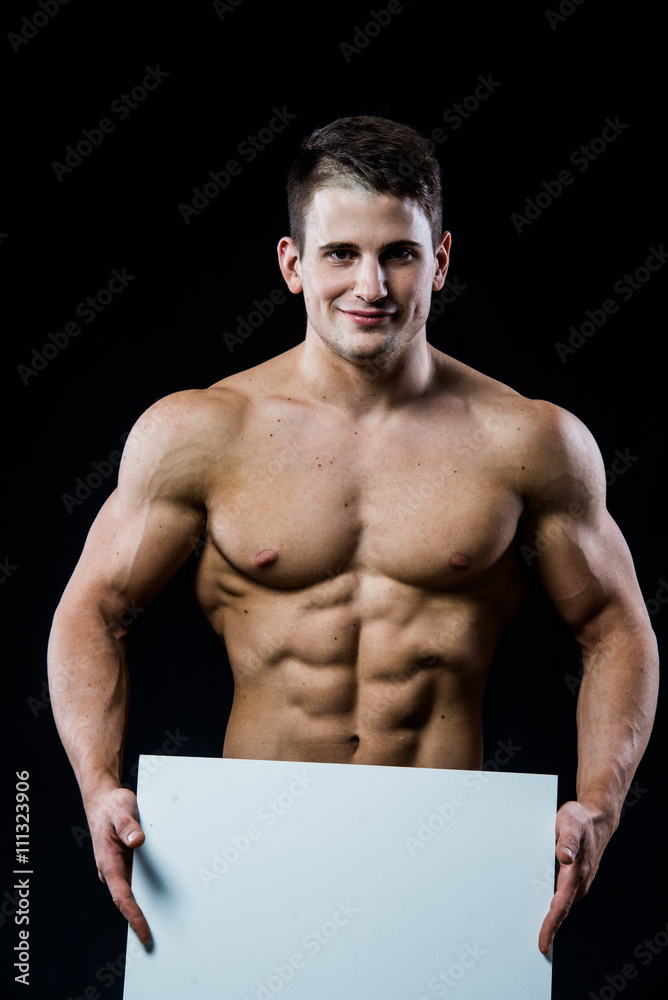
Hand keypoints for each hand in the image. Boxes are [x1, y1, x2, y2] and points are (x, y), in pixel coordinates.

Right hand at [85, 785, 150, 945]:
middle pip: (126, 902)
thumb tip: (137, 842)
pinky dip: (144, 895)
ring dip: (143, 910)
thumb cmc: (112, 806)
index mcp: (109, 862)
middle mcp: (111, 870)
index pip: (122, 896)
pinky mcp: (124, 863)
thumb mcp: (121, 810)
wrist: (103, 799)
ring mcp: (117, 868)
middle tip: (156, 942)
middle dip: (139, 922)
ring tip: (161, 928)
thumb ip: (128, 826)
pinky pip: (134, 883)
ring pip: (130, 894)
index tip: (145, 933)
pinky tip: (157, 901)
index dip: (134, 916)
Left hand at [539, 799, 614, 955]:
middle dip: (546, 929)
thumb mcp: (571, 823)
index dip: (551, 926)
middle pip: (559, 911)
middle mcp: (577, 882)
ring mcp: (576, 881)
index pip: (561, 906)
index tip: (542, 944)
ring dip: (548, 918)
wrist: (597, 817)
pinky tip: (537, 905)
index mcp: (575, 874)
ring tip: (529, 931)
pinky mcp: (573, 877)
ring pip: (560, 904)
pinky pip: (560, 895)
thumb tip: (564, 856)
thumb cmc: (581, 820)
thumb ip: (568, 840)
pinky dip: (550, 905)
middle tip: (528, 946)